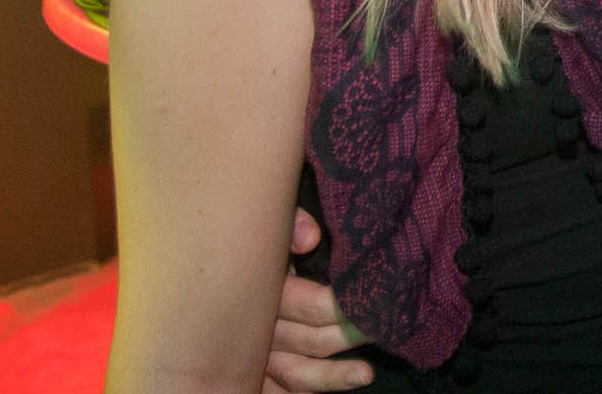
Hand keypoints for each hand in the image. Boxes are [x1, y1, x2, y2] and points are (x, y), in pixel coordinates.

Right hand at [265, 208, 369, 392]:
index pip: (313, 307)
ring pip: (298, 373)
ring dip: (333, 377)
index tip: (377, 301)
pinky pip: (280, 392)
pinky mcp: (256, 374)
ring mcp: (258, 356)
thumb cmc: (257, 246)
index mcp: (267, 292)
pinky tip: (337, 388)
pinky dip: (306, 393)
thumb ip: (290, 224)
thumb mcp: (270, 228)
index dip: (346, 307)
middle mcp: (260, 329)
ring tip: (366, 375)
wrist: (215, 268)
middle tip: (385, 328)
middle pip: (312, 341)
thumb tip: (310, 238)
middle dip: (351, 335)